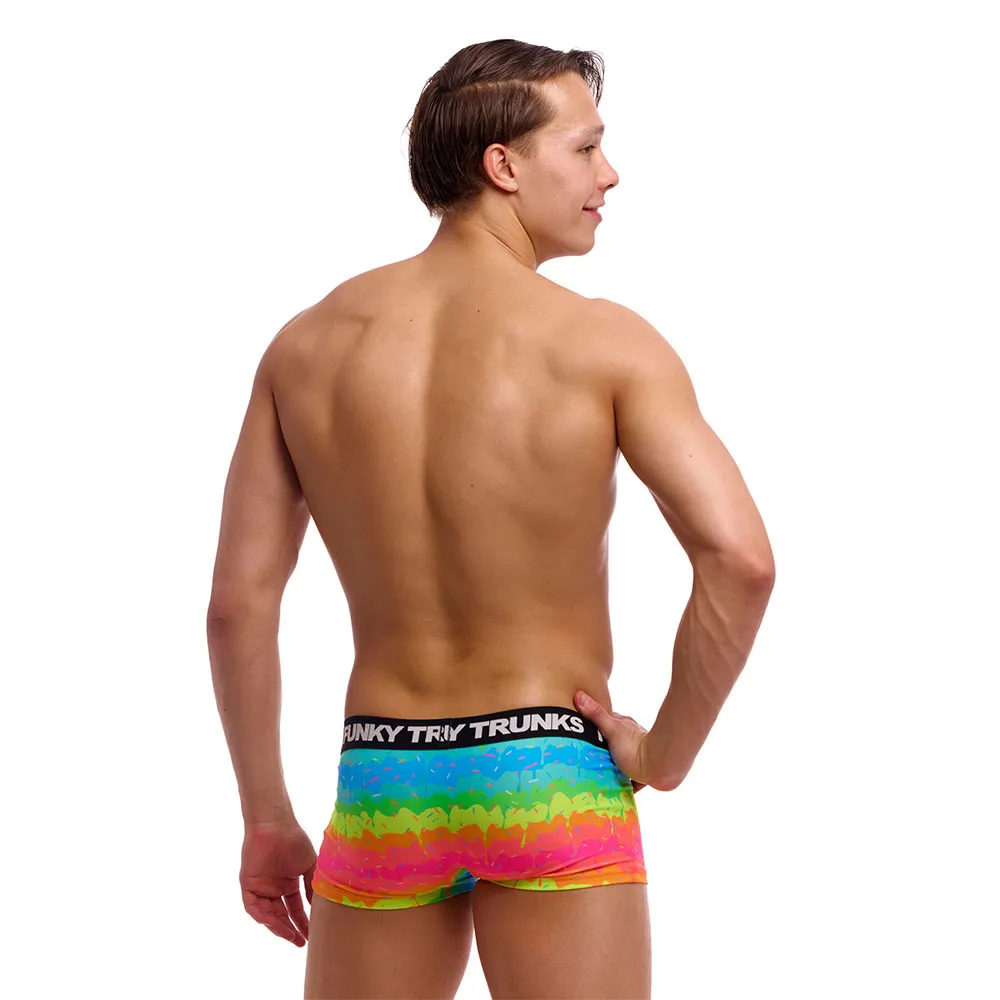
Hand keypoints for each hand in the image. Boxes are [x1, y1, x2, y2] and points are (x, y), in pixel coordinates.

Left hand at [240, 820, 316, 946]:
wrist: (275, 825)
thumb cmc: (294, 841)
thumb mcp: (310, 866)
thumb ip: (312, 887)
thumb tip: (319, 908)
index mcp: (289, 882)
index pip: (295, 908)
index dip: (302, 921)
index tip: (311, 934)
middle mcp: (274, 887)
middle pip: (282, 914)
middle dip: (290, 929)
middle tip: (301, 942)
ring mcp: (261, 886)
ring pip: (268, 914)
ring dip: (278, 926)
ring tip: (290, 936)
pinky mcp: (248, 884)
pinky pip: (253, 906)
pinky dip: (262, 916)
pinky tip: (273, 922)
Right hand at [573, 691, 667, 793]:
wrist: (660, 767)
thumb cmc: (635, 746)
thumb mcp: (612, 728)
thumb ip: (596, 715)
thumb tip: (579, 694)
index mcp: (625, 726)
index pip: (607, 723)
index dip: (595, 727)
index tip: (581, 732)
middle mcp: (632, 740)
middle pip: (613, 744)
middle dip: (602, 751)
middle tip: (586, 759)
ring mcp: (639, 757)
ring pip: (621, 763)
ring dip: (612, 768)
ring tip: (597, 776)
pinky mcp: (643, 775)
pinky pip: (629, 781)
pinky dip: (623, 785)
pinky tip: (614, 790)